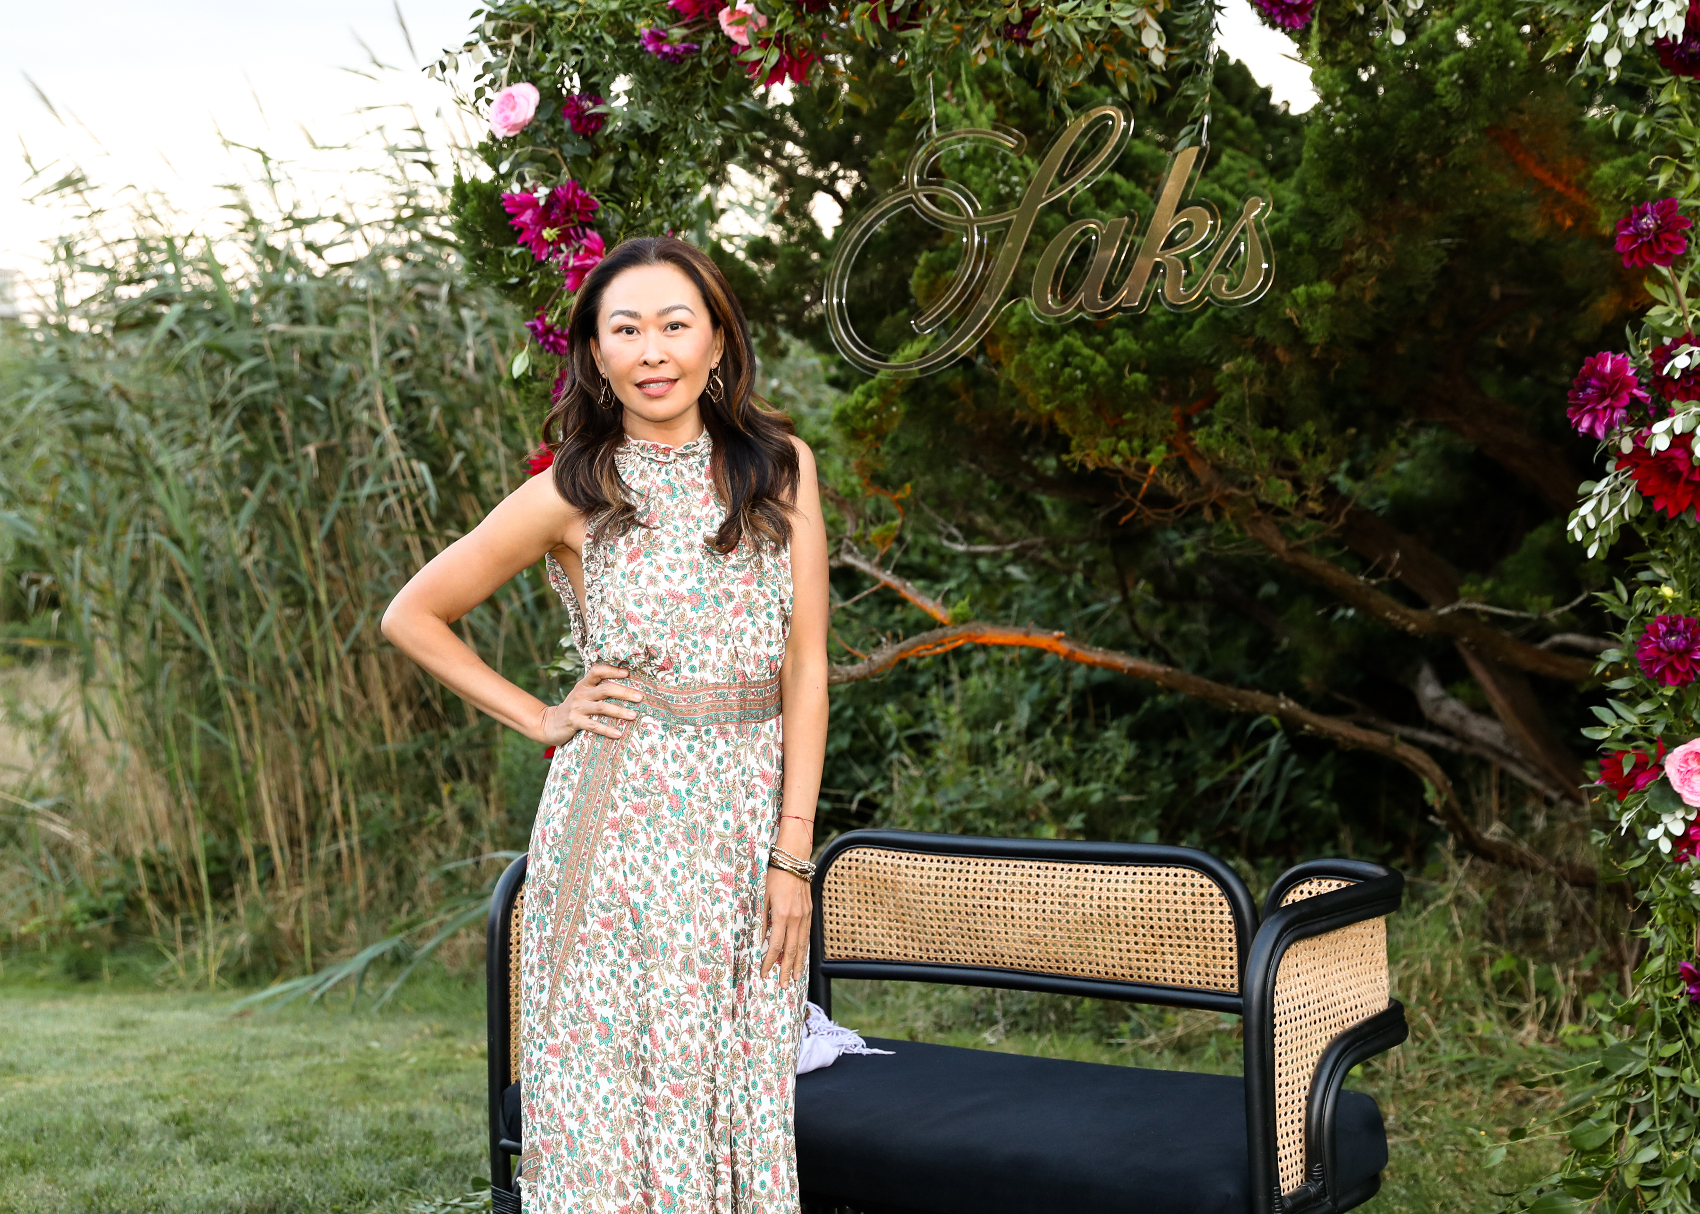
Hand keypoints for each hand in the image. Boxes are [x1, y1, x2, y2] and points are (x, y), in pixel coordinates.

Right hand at [537, 664, 642, 744]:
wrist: (549, 723)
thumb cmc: (574, 708)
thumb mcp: (582, 695)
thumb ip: (597, 690)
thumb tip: (625, 687)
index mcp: (584, 684)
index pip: (597, 671)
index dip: (612, 670)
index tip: (627, 673)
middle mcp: (581, 693)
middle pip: (605, 689)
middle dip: (624, 692)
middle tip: (640, 697)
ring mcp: (577, 708)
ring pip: (602, 708)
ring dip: (619, 711)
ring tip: (633, 715)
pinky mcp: (574, 722)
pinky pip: (594, 726)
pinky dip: (607, 730)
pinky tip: (618, 734)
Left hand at [762, 866, 811, 984]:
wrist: (793, 860)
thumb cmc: (773, 876)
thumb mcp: (761, 896)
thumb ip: (761, 919)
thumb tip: (759, 940)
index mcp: (781, 915)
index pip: (775, 946)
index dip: (769, 962)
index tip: (764, 973)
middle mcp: (796, 918)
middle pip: (791, 950)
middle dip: (787, 970)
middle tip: (784, 985)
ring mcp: (805, 915)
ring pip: (802, 945)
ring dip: (798, 963)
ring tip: (796, 977)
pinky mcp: (809, 912)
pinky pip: (807, 935)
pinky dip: (804, 949)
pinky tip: (801, 956)